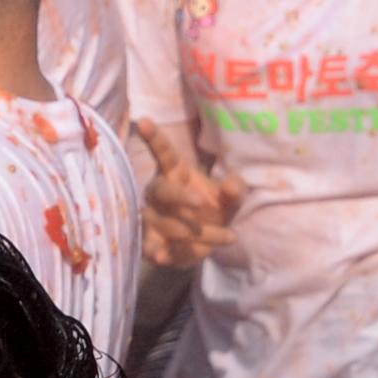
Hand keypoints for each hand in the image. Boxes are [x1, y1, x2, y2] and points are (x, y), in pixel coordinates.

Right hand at [132, 117, 244, 265]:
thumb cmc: (214, 208)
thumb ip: (234, 189)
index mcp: (174, 173)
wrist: (205, 240)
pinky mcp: (151, 243)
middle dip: (179, 196)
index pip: (163, 153)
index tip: (143, 120)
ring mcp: (151, 218)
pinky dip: (160, 253)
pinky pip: (153, 247)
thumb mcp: (230, 197)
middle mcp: (157, 193)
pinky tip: (163, 257)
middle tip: (200, 201)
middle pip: (161, 190)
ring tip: (229, 236)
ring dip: (198, 232)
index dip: (153, 137)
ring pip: (167, 224)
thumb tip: (233, 187)